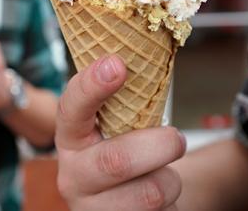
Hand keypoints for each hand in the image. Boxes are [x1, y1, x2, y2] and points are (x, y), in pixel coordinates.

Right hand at [56, 55, 186, 210]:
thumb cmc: (128, 153)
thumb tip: (144, 53)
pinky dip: (171, 202)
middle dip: (159, 146)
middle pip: (116, 160)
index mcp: (71, 138)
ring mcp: (92, 209)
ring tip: (163, 173)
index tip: (117, 63)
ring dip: (170, 179)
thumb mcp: (120, 127)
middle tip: (176, 138)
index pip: (71, 108)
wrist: (133, 206)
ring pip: (149, 193)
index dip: (91, 86)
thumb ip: (125, 101)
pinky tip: (159, 199)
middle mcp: (73, 176)